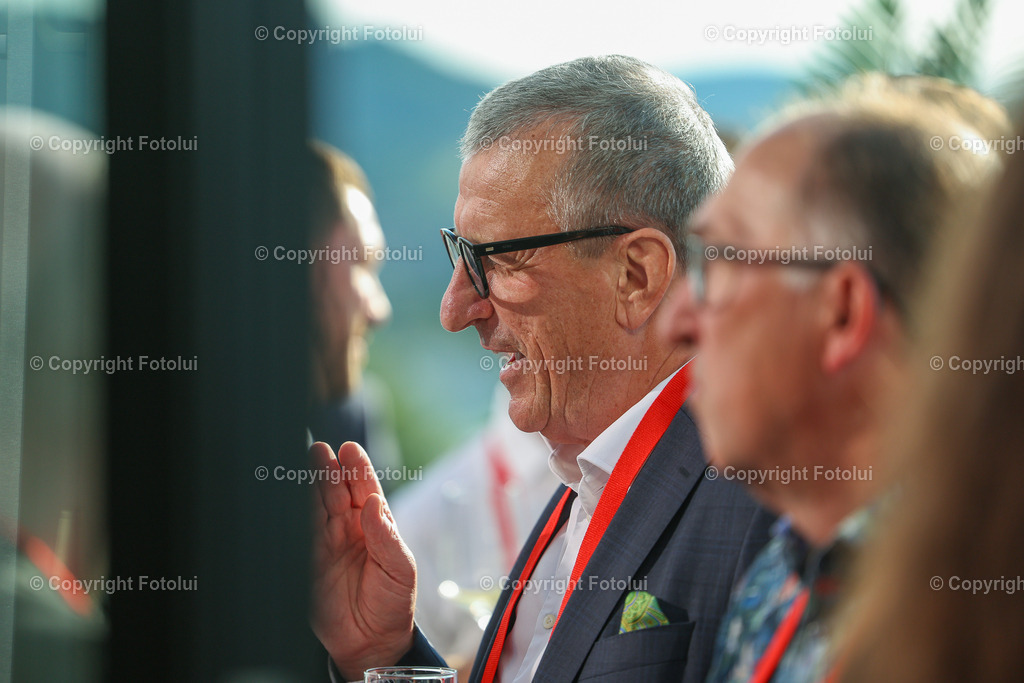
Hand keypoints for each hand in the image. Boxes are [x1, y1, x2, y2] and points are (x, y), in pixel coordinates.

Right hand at [310, 441, 415, 679]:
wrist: (372, 642)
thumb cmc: (392, 603)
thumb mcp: (400, 569)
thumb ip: (386, 536)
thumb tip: (374, 504)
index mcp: (375, 525)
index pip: (364, 489)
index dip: (356, 469)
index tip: (349, 450)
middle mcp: (348, 529)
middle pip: (335, 492)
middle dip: (328, 470)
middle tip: (320, 451)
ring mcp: (325, 545)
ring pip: (314, 508)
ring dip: (309, 487)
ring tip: (303, 464)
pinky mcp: (306, 564)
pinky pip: (299, 536)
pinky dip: (293, 517)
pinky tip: (289, 498)